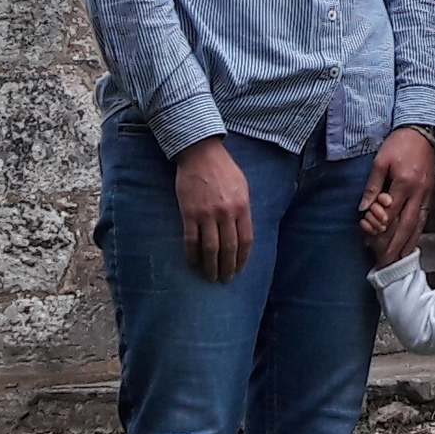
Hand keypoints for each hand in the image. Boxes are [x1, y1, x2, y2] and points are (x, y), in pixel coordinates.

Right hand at [171, 137, 254, 283]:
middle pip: (229, 248)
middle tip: (225, 280)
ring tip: (210, 277)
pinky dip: (192, 255)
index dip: (242, 259)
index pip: (245, 240)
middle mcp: (226, 213)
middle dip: (228, 268)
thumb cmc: (223, 169)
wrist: (200, 153)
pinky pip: (191, 240)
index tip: (238, 269)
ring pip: (210, 248)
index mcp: (242, 206)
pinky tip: (192, 263)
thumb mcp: (242, 186)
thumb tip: (242, 231)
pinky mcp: (189, 213)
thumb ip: (243, 208)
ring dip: (210, 267)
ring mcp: (207, 214)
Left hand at [361, 129, 434, 264]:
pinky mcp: (431, 192)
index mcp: (404, 183)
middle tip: (388, 261)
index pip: (391, 213)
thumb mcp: (380, 162)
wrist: (421, 130)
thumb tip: (364, 208)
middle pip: (407, 224)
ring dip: (410, 242)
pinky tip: (413, 239)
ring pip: (419, 223)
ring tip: (401, 257)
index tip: (371, 242)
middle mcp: (418, 192)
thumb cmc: (399, 144)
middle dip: (397, 245)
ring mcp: (427, 193)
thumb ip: (372, 187)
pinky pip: (425, 216)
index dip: (381, 229)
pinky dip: (418, 231)